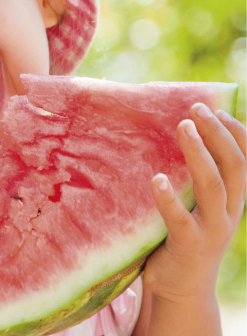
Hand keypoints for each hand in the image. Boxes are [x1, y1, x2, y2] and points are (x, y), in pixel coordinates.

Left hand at [144, 103, 245, 303]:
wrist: (182, 287)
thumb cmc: (184, 236)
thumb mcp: (197, 205)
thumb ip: (193, 178)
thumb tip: (177, 135)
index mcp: (233, 199)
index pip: (244, 160)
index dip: (236, 133)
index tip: (218, 108)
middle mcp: (229, 212)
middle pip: (232, 166)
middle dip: (217, 134)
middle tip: (196, 108)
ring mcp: (211, 229)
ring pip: (211, 186)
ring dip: (198, 153)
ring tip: (183, 127)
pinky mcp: (189, 245)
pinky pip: (179, 219)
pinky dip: (169, 198)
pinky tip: (157, 179)